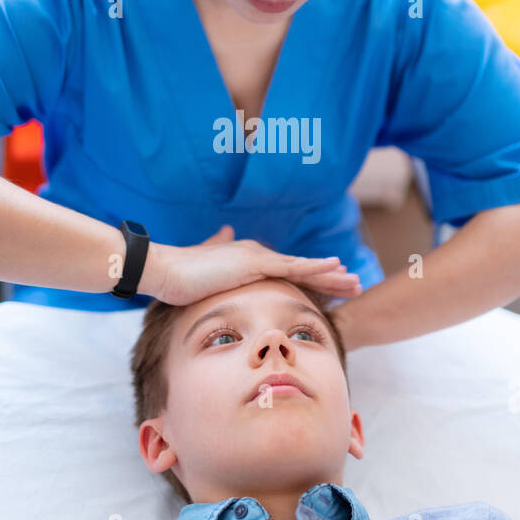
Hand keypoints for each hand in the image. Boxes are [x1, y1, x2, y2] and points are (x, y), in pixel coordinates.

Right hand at [140, 224, 361, 306]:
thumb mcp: (205, 271)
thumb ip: (217, 251)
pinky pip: (292, 267)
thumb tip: (224, 233)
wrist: (163, 272)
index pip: (288, 274)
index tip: (334, 286)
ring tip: (356, 282)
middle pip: (302, 270)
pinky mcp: (254, 263)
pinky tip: (335, 267)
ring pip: (303, 268)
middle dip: (330, 280)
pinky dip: (315, 267)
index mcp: (249, 261)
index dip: (312, 280)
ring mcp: (258, 258)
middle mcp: (258, 255)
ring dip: (332, 276)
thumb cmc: (179, 279)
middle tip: (355, 285)